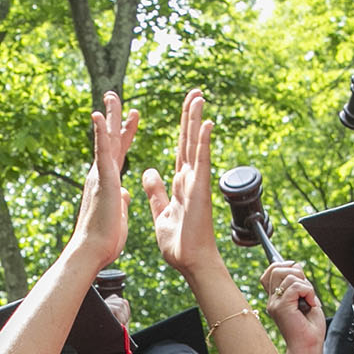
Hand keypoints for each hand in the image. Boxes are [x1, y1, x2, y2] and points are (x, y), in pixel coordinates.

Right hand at [67, 93, 139, 270]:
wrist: (91, 252)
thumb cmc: (104, 240)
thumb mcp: (118, 215)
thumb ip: (120, 201)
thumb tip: (124, 193)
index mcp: (110, 183)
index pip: (120, 152)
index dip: (126, 133)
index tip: (133, 117)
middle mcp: (102, 175)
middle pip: (112, 139)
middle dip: (115, 117)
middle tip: (116, 96)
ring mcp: (101, 176)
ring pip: (107, 140)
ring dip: (109, 117)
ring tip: (112, 96)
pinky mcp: (103, 181)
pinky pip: (102, 152)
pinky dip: (101, 133)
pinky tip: (100, 115)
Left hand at [140, 91, 224, 282]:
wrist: (190, 262)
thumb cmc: (178, 243)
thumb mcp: (161, 211)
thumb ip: (156, 191)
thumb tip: (148, 172)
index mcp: (180, 183)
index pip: (180, 148)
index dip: (183, 127)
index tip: (186, 108)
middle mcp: (189, 179)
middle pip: (189, 140)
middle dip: (191, 116)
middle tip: (195, 92)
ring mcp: (195, 183)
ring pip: (195, 145)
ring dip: (197, 121)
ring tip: (198, 97)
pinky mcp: (199, 190)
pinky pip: (200, 162)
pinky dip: (202, 143)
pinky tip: (206, 124)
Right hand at [260, 260, 325, 353]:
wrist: (308, 347)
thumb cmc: (309, 327)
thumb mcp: (306, 298)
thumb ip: (300, 283)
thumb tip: (296, 265)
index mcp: (276, 299)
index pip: (270, 272)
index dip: (284, 265)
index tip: (299, 273)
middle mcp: (272, 300)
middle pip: (277, 269)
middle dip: (296, 272)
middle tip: (306, 290)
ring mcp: (274, 304)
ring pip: (289, 276)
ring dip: (306, 285)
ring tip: (309, 301)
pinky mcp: (281, 307)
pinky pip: (297, 286)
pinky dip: (309, 292)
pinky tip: (311, 304)